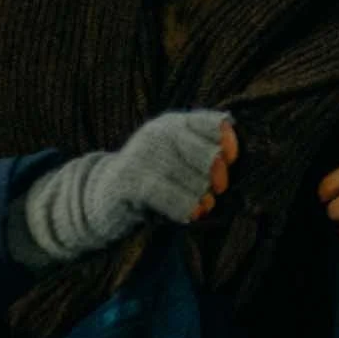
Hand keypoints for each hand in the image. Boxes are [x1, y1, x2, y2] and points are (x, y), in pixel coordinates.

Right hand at [9, 111, 235, 267]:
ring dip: (202, 197)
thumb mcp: (180, 160)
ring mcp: (141, 154)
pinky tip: (191, 214)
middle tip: (216, 191)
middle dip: (217, 176)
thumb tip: (234, 156)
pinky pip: (166, 193)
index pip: (214, 123)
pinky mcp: (127, 180)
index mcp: (176, 123)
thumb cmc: (155, 181)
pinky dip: (184, 206)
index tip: (231, 161)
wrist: (104, 198)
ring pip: (190, 177)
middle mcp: (158, 132)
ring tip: (203, 205)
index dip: (229, 142)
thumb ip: (206, 153)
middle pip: (208, 153)